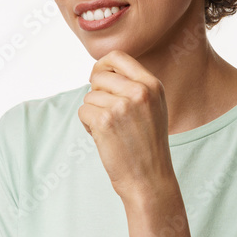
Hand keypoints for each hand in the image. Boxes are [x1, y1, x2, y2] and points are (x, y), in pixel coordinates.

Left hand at [78, 50, 175, 202]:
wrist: (149, 179)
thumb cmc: (147, 145)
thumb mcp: (153, 107)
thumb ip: (134, 85)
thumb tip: (100, 70)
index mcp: (153, 85)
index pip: (118, 56)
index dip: (102, 65)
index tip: (98, 79)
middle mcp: (139, 91)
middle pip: (99, 76)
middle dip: (96, 94)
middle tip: (107, 114)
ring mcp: (122, 105)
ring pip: (89, 96)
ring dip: (93, 113)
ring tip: (111, 131)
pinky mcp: (105, 120)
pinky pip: (83, 111)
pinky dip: (88, 125)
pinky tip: (104, 138)